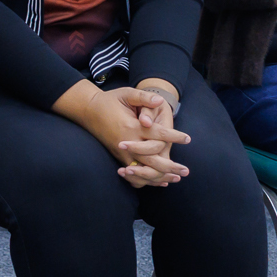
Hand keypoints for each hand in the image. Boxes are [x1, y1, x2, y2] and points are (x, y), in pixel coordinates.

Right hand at [55, 82, 191, 188]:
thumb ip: (144, 97)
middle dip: (170, 167)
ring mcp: (122, 153)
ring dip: (160, 177)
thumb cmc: (109, 100)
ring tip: (176, 179)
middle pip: (152, 160)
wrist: (88, 111)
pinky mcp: (119, 157)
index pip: (157, 135)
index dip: (174, 136)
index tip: (188, 138)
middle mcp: (127, 143)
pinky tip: (159, 182)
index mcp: (131, 127)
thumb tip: (160, 100)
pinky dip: (146, 180)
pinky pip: (134, 174)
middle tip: (186, 170)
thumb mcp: (126, 93)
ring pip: (143, 171)